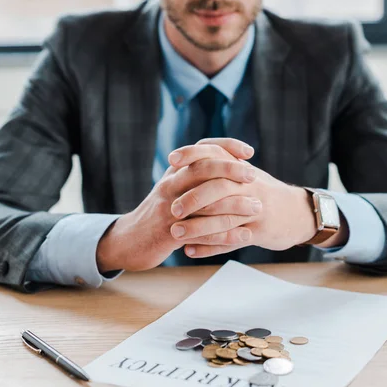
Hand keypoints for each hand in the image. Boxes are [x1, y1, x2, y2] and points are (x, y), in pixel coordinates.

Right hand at [96, 139, 259, 272]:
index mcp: (174, 172)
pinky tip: (245, 236)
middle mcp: (170, 185)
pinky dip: (225, 235)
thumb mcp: (171, 188)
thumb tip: (224, 160)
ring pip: (204, 201)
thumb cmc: (158, 213)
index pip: (200, 148)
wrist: (129, 240)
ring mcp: (168, 208)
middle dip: (231, 170)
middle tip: (254, 175)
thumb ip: (192, 174)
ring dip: (233, 204)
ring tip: (257, 207)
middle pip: (201, 168)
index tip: (249, 152)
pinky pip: (201, 232)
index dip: (226, 146)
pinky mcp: (169, 233)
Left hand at [168, 139, 348, 258]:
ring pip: (223, 218)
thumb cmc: (263, 192)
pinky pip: (231, 240)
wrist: (297, 212)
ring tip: (175, 234)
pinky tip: (190, 251)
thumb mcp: (245, 174)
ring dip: (197, 228)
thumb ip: (220, 164)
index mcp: (242, 168)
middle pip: (219, 188)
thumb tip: (188, 157)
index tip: (171, 160)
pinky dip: (209, 248)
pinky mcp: (259, 231)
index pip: (216, 153)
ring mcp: (255, 209)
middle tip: (172, 209)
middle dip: (193, 197)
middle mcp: (249, 186)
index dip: (193, 154)